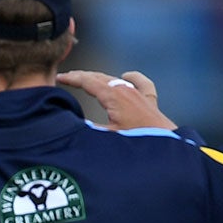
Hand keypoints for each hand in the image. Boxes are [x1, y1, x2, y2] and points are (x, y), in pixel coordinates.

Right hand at [58, 69, 174, 132]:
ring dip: (100, 79)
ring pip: (116, 80)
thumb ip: (89, 128)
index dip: (72, 79)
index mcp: (114, 96)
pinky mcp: (149, 101)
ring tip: (89, 78)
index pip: (88, 82)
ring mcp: (138, 94)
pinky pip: (140, 83)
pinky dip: (131, 78)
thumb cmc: (135, 142)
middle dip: (83, 76)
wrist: (163, 146)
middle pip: (100, 78)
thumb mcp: (106, 136)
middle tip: (68, 77)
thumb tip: (73, 123)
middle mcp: (126, 90)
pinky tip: (126, 76)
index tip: (59, 77)